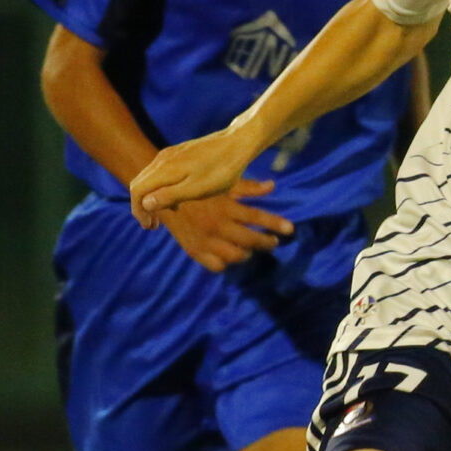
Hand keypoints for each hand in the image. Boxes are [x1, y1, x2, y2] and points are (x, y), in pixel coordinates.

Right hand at [132, 130, 261, 222]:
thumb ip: (170, 195)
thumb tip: (145, 203)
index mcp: (165, 169)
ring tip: (170, 212)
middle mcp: (163, 159)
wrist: (239, 143)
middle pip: (140, 183)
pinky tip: (179, 198)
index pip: (137, 190)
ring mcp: (171, 154)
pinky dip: (163, 187)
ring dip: (153, 197)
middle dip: (143, 206)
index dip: (139, 211)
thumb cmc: (222, 169)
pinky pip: (161, 172)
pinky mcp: (180, 153)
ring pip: (151, 178)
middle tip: (155, 224)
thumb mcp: (198, 188)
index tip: (151, 227)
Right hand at [155, 179, 295, 271]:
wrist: (159, 196)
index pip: (257, 218)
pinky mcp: (194, 250)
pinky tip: (230, 256)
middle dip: (266, 242)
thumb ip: (248, 188)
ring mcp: (206, 240)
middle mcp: (217, 225)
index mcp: (225, 207)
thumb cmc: (195, 187)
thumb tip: (272, 186)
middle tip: (273, 241)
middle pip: (250, 241)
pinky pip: (216, 266)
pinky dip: (226, 263)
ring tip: (251, 249)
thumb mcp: (221, 184)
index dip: (276, 224)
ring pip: (236, 256)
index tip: (290, 230)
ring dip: (247, 253)